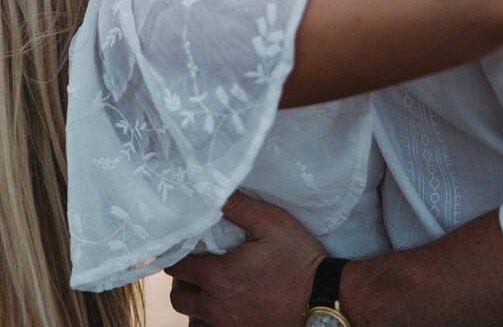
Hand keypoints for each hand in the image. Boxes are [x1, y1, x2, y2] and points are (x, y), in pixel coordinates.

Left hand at [166, 191, 324, 326]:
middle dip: (183, 278)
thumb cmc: (299, 261)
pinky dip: (208, 321)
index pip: (177, 266)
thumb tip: (212, 188)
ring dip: (195, 302)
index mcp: (218, 277)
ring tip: (211, 286)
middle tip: (199, 263)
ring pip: (192, 318)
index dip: (179, 252)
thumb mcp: (271, 223)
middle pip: (178, 296)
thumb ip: (238, 206)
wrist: (325, 301)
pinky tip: (224, 307)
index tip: (188, 243)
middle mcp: (216, 308)